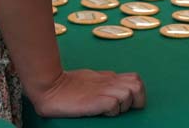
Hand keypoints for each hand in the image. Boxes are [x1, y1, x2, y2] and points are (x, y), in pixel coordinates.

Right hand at [28, 68, 146, 117]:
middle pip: (138, 85)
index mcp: (109, 77)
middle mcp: (110, 82)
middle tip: (123, 108)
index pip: (136, 79)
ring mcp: (104, 90)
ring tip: (110, 110)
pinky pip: (115, 104)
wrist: (51, 88)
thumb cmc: (68, 86)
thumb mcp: (92, 80)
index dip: (136, 92)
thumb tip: (117, 89)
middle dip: (136, 99)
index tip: (128, 103)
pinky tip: (101, 112)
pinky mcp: (97, 100)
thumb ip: (106, 83)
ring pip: (129, 94)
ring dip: (123, 106)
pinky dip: (112, 110)